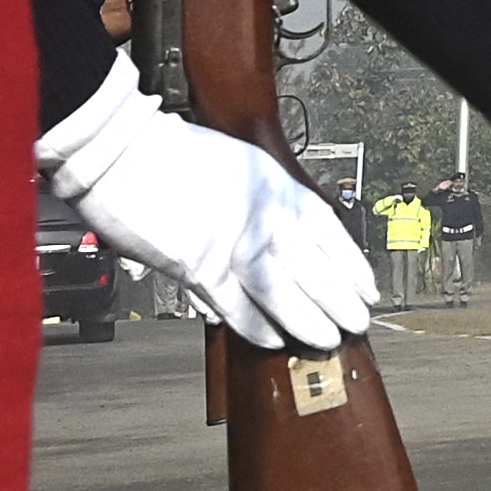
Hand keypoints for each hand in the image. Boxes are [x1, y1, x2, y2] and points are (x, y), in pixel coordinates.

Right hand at [37, 62, 376, 352]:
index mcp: (276, 187)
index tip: (367, 287)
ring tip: (327, 338)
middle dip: (340, 301)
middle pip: (314, 268)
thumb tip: (289, 234)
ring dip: (308, 320)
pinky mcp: (196, 267)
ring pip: (283, 293)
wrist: (124, 151)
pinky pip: (235, 306)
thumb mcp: (243, 166)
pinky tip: (274, 339)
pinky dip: (257, 325)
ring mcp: (231, 243)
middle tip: (357, 322)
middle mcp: (262, 216)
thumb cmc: (176, 155)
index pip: (330, 234)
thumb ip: (267, 201)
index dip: (352, 265)